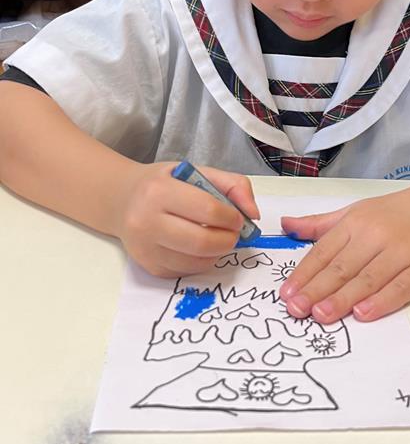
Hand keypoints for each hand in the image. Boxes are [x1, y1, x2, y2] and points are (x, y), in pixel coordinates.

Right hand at [117, 162, 258, 277]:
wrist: (123, 200)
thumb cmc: (164, 184)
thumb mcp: (196, 171)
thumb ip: (233, 185)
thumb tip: (253, 214)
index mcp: (159, 191)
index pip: (208, 210)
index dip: (232, 217)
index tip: (237, 217)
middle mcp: (147, 221)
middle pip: (202, 242)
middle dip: (228, 240)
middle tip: (233, 233)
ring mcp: (145, 248)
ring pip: (197, 261)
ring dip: (218, 252)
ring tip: (218, 238)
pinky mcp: (149, 267)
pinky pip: (187, 272)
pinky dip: (203, 262)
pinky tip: (200, 247)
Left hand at [279, 189, 409, 321]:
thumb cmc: (394, 214)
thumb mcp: (354, 212)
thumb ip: (320, 224)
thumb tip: (286, 224)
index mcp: (356, 223)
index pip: (324, 251)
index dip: (304, 274)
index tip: (287, 293)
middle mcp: (376, 236)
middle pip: (342, 268)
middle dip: (317, 290)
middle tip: (296, 309)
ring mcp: (401, 252)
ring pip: (368, 279)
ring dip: (343, 299)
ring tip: (321, 315)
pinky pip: (400, 288)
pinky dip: (381, 301)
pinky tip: (363, 314)